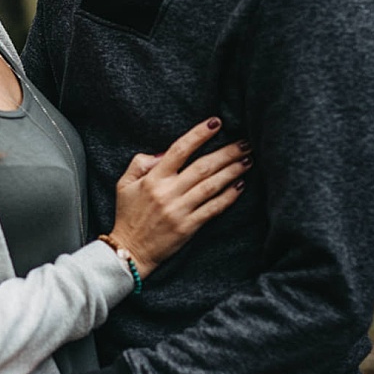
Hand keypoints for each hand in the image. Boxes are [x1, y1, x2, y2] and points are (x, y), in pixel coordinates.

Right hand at [111, 120, 250, 276]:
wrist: (129, 251)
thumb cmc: (128, 215)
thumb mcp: (124, 184)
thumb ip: (140, 163)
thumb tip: (162, 153)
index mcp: (153, 178)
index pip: (180, 149)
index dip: (199, 134)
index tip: (216, 122)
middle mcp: (168, 192)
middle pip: (203, 166)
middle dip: (227, 152)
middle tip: (245, 142)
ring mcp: (179, 210)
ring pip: (211, 186)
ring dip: (233, 171)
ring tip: (248, 160)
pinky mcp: (188, 227)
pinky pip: (213, 208)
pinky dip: (229, 196)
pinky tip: (241, 185)